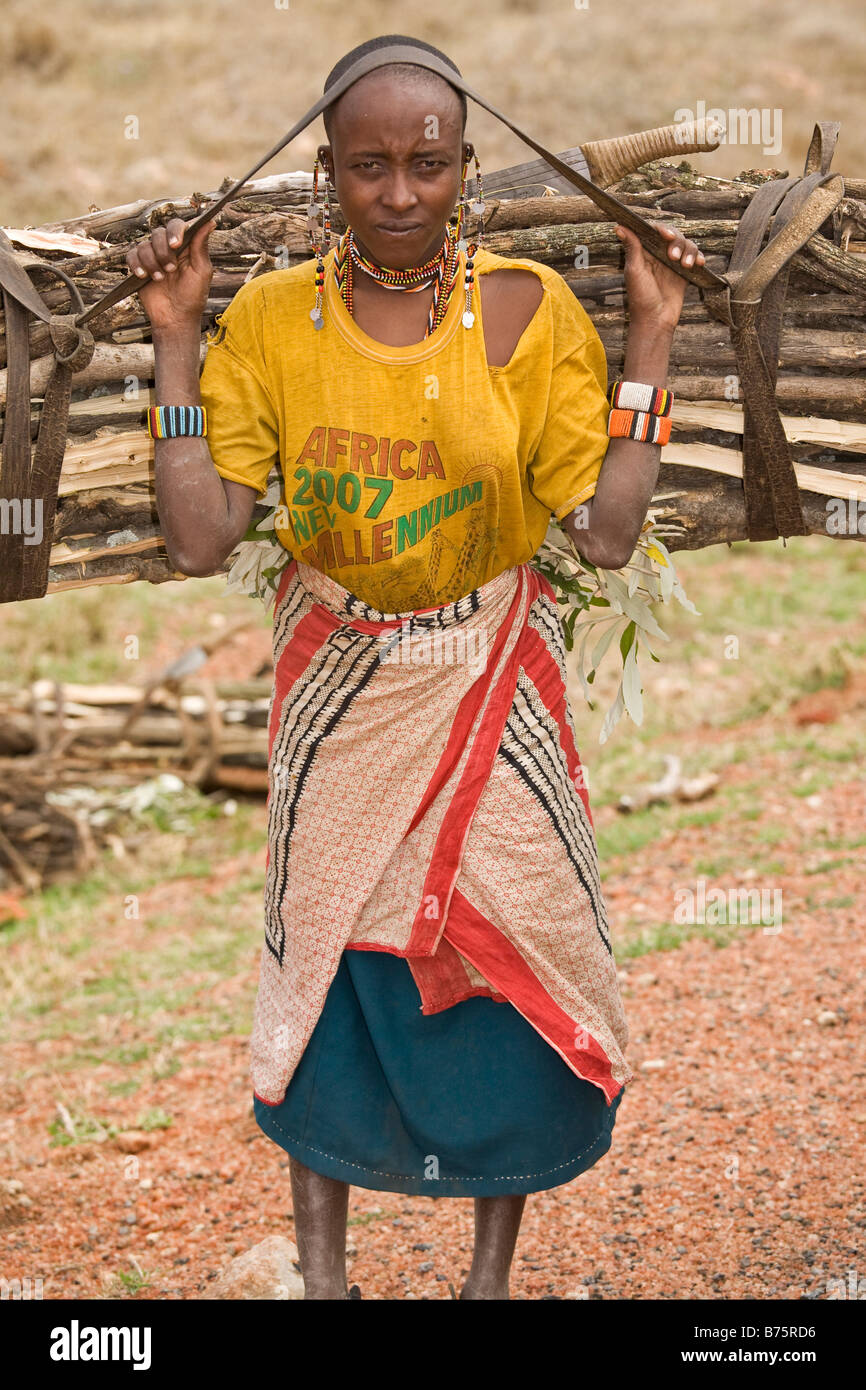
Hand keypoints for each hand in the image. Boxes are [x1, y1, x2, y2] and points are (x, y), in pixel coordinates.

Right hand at [125, 216, 213, 331]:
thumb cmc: (192, 296)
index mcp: (185, 246)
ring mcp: (153, 257)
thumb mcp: (201, 271)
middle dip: (163, 252)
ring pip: (144, 245)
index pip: (177, 225)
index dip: (175, 231)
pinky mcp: (140, 266)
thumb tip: (210, 221)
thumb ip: (201, 246)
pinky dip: (136, 264)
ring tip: (160, 279)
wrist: (175, 319)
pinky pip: (131, 255)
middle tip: (171, 270)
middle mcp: (167, 248)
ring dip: (152, 262)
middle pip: (158, 233)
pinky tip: (143, 276)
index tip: (176, 244)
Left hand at [614, 223, 705, 332]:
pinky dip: (698, 257)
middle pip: (674, 234)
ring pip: (686, 244)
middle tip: (673, 257)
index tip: (665, 235)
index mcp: (644, 251)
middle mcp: (659, 254)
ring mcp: (672, 262)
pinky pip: (695, 257)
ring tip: (685, 265)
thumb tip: (619, 226)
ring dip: (689, 251)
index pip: (654, 230)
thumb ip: (632, 247)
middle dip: (676, 242)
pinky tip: (699, 264)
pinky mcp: (684, 272)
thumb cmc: (641, 297)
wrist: (656, 320)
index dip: (661, 228)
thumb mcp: (634, 271)